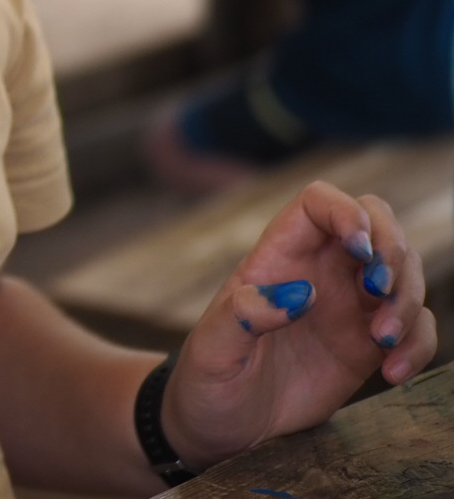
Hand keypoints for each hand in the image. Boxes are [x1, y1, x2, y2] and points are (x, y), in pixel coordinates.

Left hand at [163, 181, 435, 469]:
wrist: (223, 424)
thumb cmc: (207, 379)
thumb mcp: (212, 349)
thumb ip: (243, 317)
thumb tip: (298, 294)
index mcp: (277, 256)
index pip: (318, 202)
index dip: (346, 212)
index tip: (360, 250)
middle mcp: (318, 271)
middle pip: (376, 224)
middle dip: (393, 251)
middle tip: (379, 294)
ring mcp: (349, 305)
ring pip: (404, 273)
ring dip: (408, 302)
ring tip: (382, 344)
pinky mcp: (369, 343)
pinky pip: (416, 326)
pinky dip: (420, 343)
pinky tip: (393, 374)